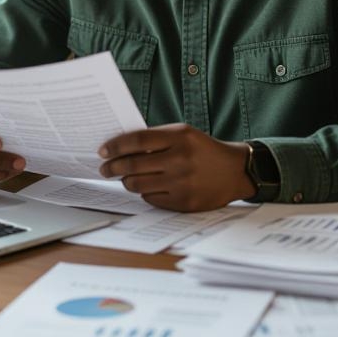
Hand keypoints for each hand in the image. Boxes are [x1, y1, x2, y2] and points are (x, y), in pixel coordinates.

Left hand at [98, 123, 254, 211]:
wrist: (234, 171)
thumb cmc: (203, 149)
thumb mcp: (184, 134)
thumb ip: (157, 139)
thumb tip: (121, 148)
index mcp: (180, 137)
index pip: (138, 141)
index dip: (116, 146)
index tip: (103, 151)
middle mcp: (180, 160)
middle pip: (133, 165)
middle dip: (113, 167)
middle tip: (104, 168)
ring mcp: (182, 183)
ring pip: (138, 185)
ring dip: (127, 181)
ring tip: (126, 177)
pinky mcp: (184, 202)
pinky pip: (151, 199)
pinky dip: (144, 193)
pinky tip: (148, 187)